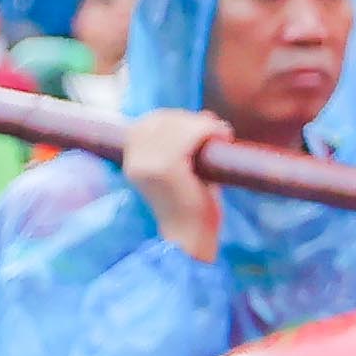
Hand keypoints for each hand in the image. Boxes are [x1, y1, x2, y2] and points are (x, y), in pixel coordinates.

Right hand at [121, 105, 228, 260]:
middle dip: (191, 119)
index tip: (200, 126)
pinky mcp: (165, 170)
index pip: (148, 121)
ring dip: (203, 124)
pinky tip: (224, 137)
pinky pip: (189, 136)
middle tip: (216, 129)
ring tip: (221, 134)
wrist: (190, 239)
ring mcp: (147, 166)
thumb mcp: (183, 168)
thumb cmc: (192, 205)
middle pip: (161, 118)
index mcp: (131, 162)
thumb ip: (184, 143)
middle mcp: (133, 162)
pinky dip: (210, 130)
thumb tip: (203, 115)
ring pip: (176, 124)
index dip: (175, 117)